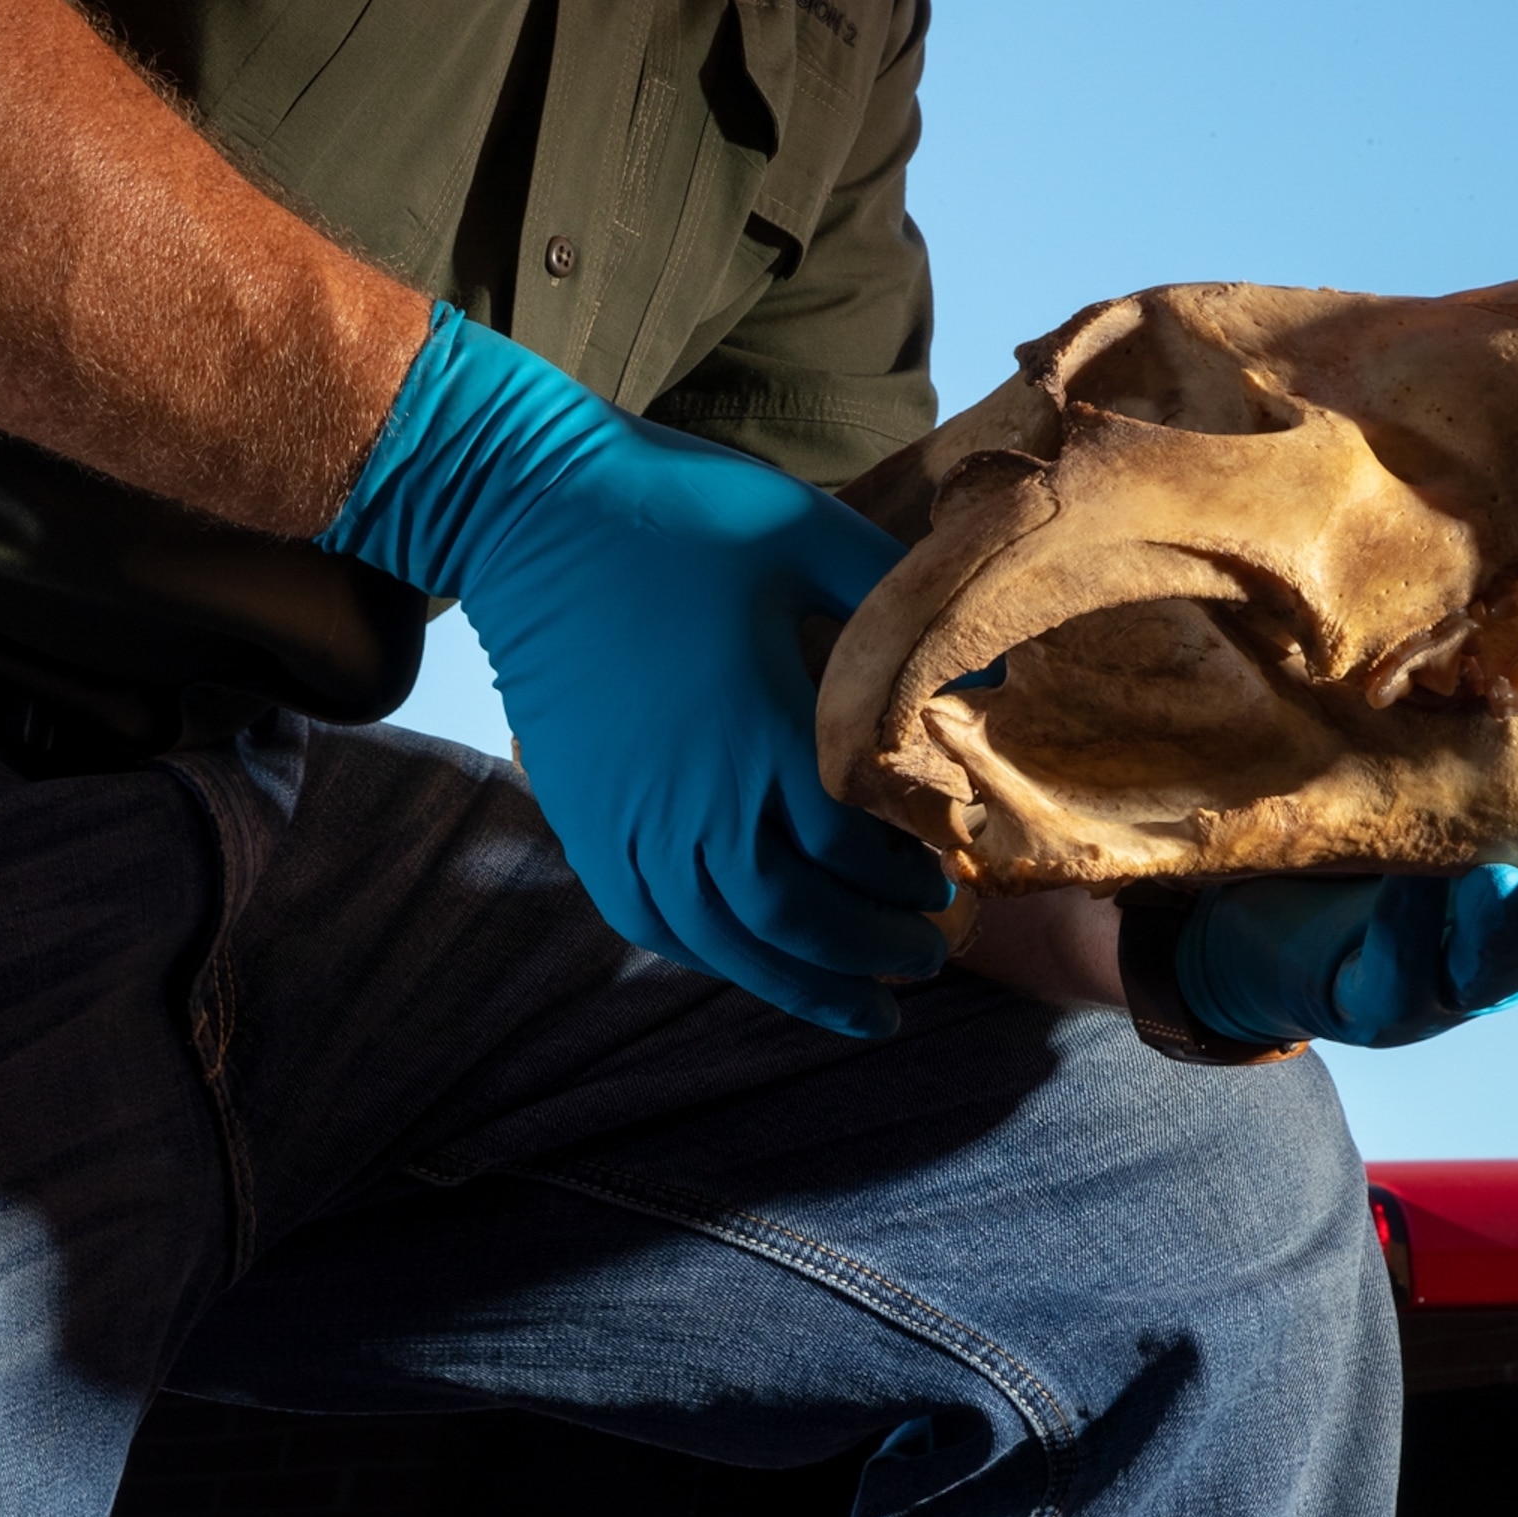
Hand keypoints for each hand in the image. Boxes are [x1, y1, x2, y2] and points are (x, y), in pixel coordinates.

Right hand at [320, 306, 949, 1034]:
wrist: (525, 510)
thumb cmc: (675, 513)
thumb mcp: (806, 534)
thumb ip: (896, 601)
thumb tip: (993, 667)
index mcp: (757, 733)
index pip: (850, 849)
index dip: (904, 880)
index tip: (945, 877)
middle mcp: (690, 801)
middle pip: (791, 919)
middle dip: (866, 953)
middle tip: (923, 959)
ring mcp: (627, 821)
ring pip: (720, 940)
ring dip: (794, 982)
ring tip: (857, 1006)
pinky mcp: (584, 820)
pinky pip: (648, 919)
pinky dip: (708, 953)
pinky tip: (748, 959)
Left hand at [1174, 858, 1517, 1048]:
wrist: (1265, 910)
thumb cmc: (1384, 825)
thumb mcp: (1463, 780)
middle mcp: (1511, 950)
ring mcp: (1441, 983)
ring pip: (1489, 969)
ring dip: (1502, 927)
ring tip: (1504, 879)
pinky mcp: (1368, 1000)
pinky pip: (1396, 973)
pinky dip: (1409, 932)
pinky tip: (1414, 891)